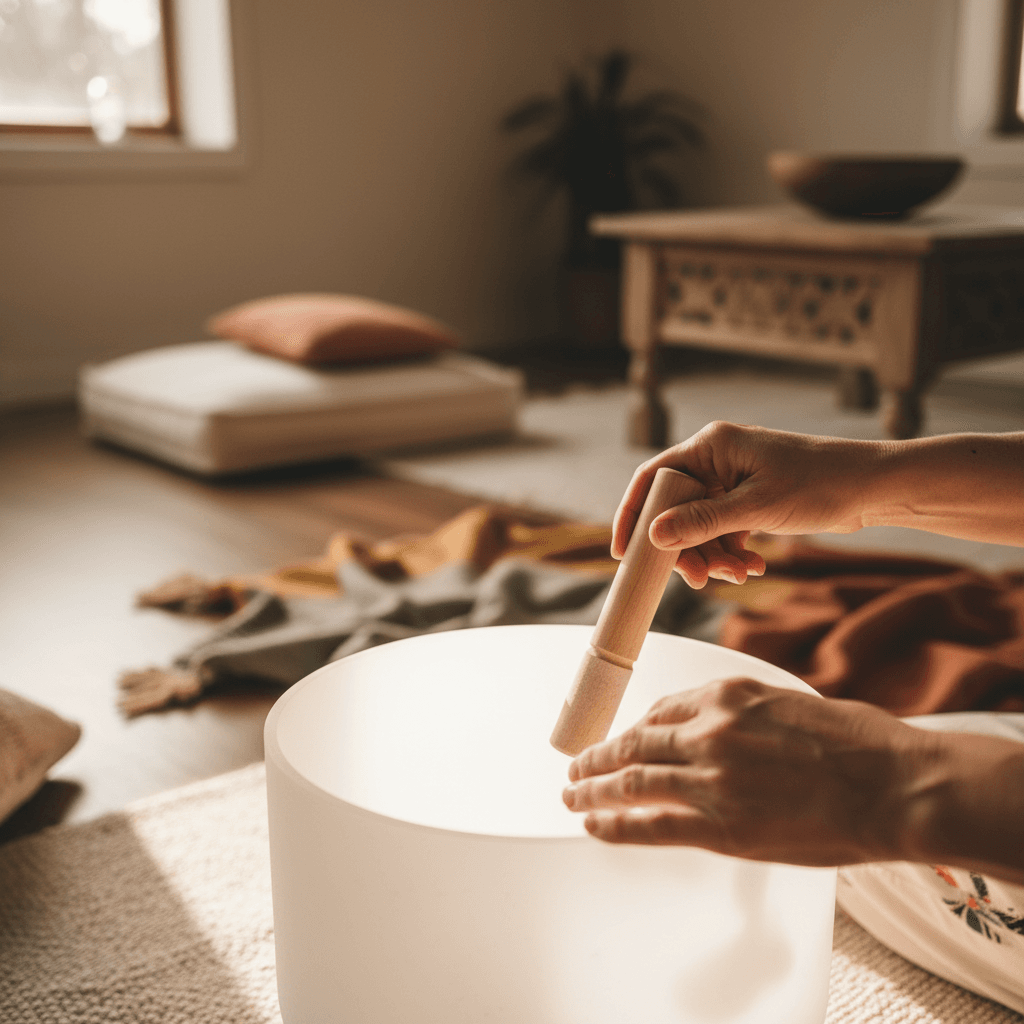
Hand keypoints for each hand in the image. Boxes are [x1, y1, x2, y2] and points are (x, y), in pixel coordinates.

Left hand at [562, 678, 924, 867]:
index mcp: (726, 696)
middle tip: (576, 768)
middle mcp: (709, 731)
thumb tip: (725, 731)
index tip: (621, 741)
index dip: (633, 731)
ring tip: (572, 796)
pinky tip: (595, 826)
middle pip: (635, 744)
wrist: (893, 782)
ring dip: (594, 790)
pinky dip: (616, 825)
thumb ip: (746, 717)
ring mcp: (711, 777)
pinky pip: (652, 824)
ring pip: (632, 781)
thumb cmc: (858, 742)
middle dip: (599, 758)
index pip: (660, 712)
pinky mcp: (721, 824)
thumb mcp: (790, 704)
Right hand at [613, 422, 882, 587]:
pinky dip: (732, 552)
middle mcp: (717, 459)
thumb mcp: (756, 508)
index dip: (634, 515)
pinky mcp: (749, 499)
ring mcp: (733, 480)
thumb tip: (654, 536)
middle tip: (699, 579)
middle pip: (676, 509)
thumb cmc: (820, 484)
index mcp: (711, 446)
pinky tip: (752, 565)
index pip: (654, 479)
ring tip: (740, 575)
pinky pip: (723, 530)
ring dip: (714, 555)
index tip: (624, 552)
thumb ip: (703, 522)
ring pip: (700, 526)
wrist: (872, 487)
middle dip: (686, 548)